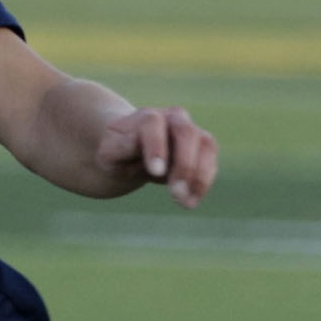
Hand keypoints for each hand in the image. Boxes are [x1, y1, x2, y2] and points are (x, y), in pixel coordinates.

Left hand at [96, 106, 216, 207]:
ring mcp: (191, 130)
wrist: (130, 150)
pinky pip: (211, 162)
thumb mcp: (110, 154)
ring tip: (186, 203)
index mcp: (145, 117)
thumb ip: (122, 149)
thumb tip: (148, 156)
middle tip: (176, 194)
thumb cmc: (117, 152)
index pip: (153, 124)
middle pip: (187, 133)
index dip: (156, 147)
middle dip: (184, 165)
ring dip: (200, 176)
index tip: (155, 172)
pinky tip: (191, 200)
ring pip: (207, 145)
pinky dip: (204, 183)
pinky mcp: (202, 147)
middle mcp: (172, 118)